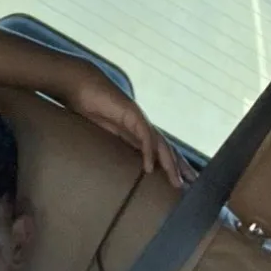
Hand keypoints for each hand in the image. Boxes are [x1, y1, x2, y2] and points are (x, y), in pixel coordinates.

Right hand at [70, 67, 196, 187]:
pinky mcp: (132, 113)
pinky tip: (149, 167)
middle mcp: (142, 125)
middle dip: (179, 167)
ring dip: (170, 163)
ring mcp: (139, 119)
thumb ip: (111, 146)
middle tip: (189, 185)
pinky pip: (145, 135)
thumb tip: (111, 166)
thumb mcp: (101, 134)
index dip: (171, 165)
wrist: (81, 85)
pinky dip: (148, 152)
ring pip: (161, 144)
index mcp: (136, 131)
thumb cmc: (88, 108)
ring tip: (176, 181)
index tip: (180, 182)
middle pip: (167, 148)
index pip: (160, 150)